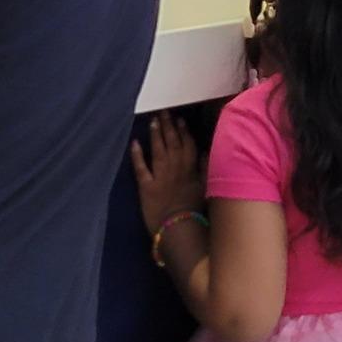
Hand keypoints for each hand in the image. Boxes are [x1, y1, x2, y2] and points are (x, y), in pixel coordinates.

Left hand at [131, 112, 203, 238]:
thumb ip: (205, 169)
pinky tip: (134, 142)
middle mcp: (175, 168)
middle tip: (163, 112)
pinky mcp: (146, 186)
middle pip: (171, 143)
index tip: (180, 119)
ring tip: (153, 121)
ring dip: (155, 134)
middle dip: (168, 126)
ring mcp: (160, 176)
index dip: (183, 131)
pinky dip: (137, 154)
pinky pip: (140, 167)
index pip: (187, 145)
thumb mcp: (206, 189)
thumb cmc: (195, 212)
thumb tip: (205, 152)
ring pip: (158, 150)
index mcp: (190, 169)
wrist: (179, 229)